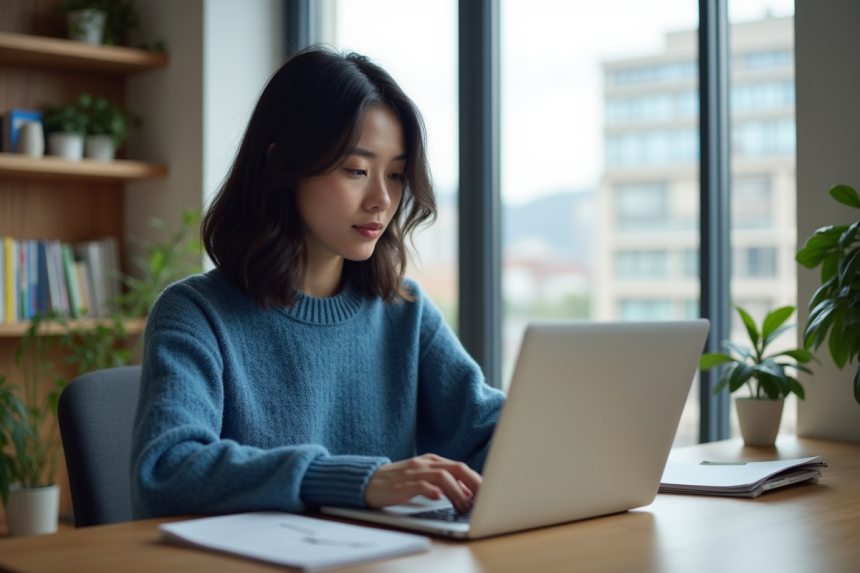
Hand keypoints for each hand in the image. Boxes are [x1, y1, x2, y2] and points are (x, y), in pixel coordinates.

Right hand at [364, 453, 481, 512]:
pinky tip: (439, 498)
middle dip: (473, 483)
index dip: (476, 480)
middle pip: (456, 469)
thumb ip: (444, 482)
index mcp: (432, 461)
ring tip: (464, 507)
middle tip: (484, 499)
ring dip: (457, 493)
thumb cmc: (398, 482)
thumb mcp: (423, 478)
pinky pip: (420, 485)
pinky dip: (431, 490)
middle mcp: (425, 464)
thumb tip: (468, 493)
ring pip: (442, 477)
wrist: (368, 481)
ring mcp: (413, 473)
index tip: (487, 493)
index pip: (460, 467)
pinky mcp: (402, 485)